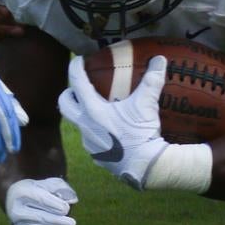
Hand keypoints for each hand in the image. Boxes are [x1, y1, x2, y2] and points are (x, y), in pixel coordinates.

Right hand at [6, 178, 77, 224]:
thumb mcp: (47, 184)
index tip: (66, 209)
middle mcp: (17, 211)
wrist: (16, 202)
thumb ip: (60, 187)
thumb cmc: (37, 191)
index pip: (40, 199)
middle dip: (57, 221)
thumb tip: (72, 199)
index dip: (53, 204)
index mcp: (22, 193)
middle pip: (40, 218)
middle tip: (71, 224)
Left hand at [58, 55, 169, 189]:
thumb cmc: (141, 132)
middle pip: (64, 105)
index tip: (79, 60)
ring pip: (79, 124)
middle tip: (79, 89)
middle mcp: (85, 126)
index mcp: (92, 110)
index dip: (76, 68)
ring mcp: (89, 143)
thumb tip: (159, 59)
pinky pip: (91, 141)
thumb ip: (152, 80)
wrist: (144, 165)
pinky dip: (97, 133)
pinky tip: (111, 132)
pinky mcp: (97, 157)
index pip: (77, 82)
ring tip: (99, 111)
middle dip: (68, 94)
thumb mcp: (147, 104)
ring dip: (84, 115)